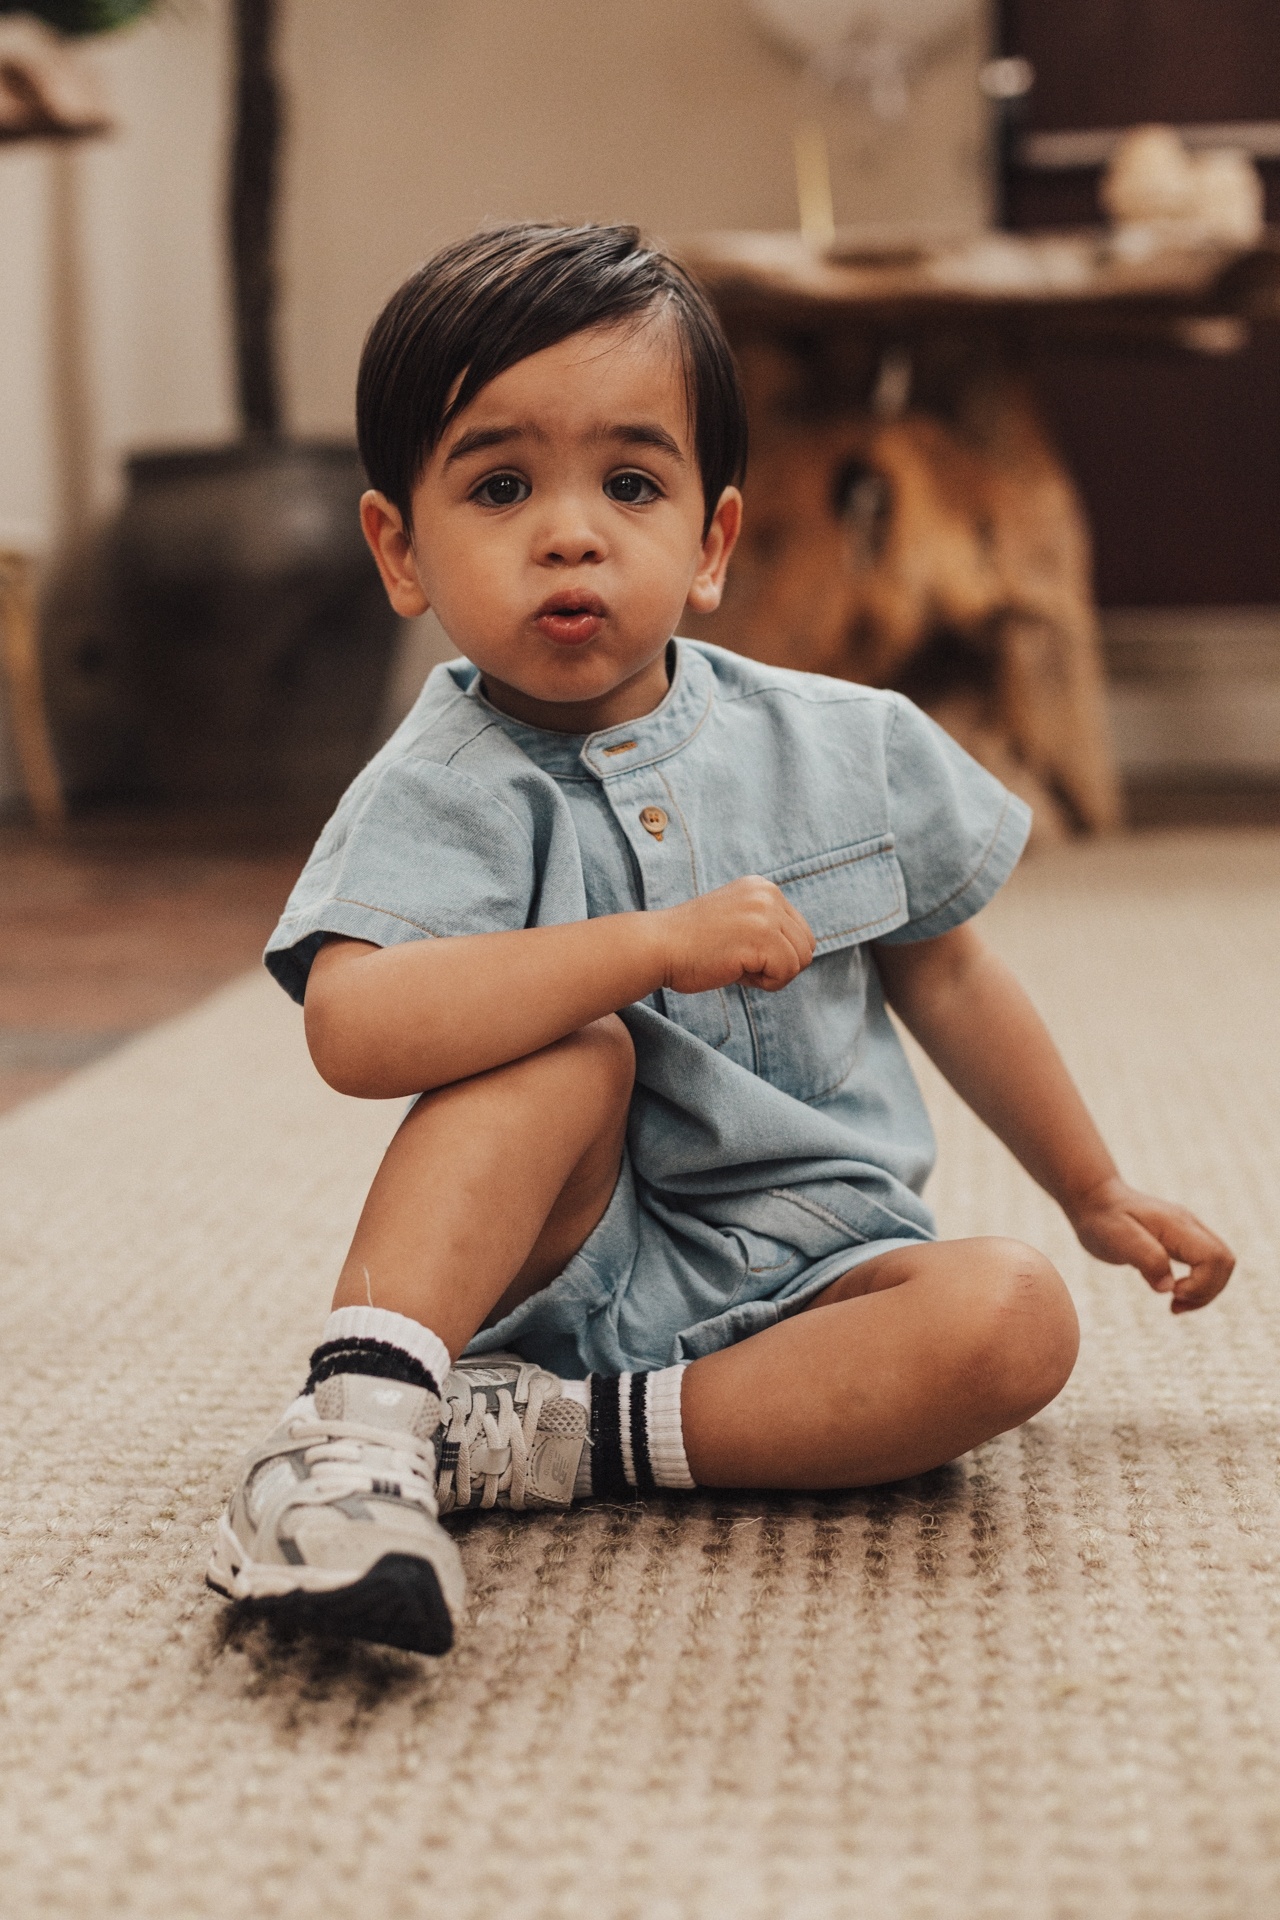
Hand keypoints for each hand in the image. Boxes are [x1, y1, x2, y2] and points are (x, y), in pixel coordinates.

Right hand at [655, 876, 814, 995]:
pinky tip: (735, 972)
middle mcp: (768, 893)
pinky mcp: (761, 935)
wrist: (657, 946)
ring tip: (737, 967)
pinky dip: (765, 983)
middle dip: (778, 965)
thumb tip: (802, 955)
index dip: (775, 954)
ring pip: (800, 960)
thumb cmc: (691, 945)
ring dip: (772, 975)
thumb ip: (766, 927)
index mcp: (763, 887)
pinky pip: (786, 972)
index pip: (799, 931)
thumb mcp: (736, 921)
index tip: (741, 952)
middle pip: (806, 946)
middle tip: (740, 964)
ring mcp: (765, 912)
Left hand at [1068, 1175, 1234, 1312]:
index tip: (1172, 1292)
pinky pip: (1205, 1266)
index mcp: (1177, 1225)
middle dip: (1207, 1290)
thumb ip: (1146, 1259)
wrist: (1093, 1200)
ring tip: (1173, 1305)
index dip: (1202, 1283)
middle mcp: (1188, 1226)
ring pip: (1219, 1265)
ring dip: (1203, 1292)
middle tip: (1174, 1303)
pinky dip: (1195, 1286)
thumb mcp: (1117, 1239)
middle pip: (1224, 1262)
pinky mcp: (1180, 1242)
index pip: (1215, 1257)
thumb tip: (1168, 1287)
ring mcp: (1187, 1233)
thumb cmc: (1102, 1219)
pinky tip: (1171, 1294)